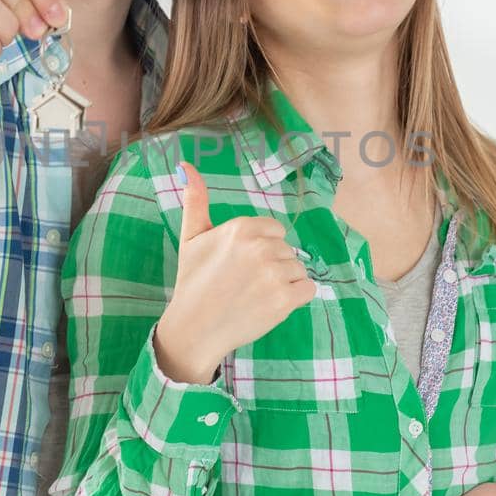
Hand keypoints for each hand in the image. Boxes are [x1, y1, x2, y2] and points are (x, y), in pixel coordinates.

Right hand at [153, 161, 315, 382]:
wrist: (194, 329)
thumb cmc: (193, 282)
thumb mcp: (191, 237)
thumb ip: (195, 199)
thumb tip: (186, 166)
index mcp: (241, 227)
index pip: (275, 230)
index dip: (262, 248)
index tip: (241, 265)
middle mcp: (259, 247)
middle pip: (287, 250)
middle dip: (272, 266)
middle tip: (244, 284)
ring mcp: (273, 274)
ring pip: (299, 270)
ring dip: (283, 283)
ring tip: (255, 295)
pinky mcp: (284, 300)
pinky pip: (309, 289)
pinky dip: (295, 298)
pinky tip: (271, 304)